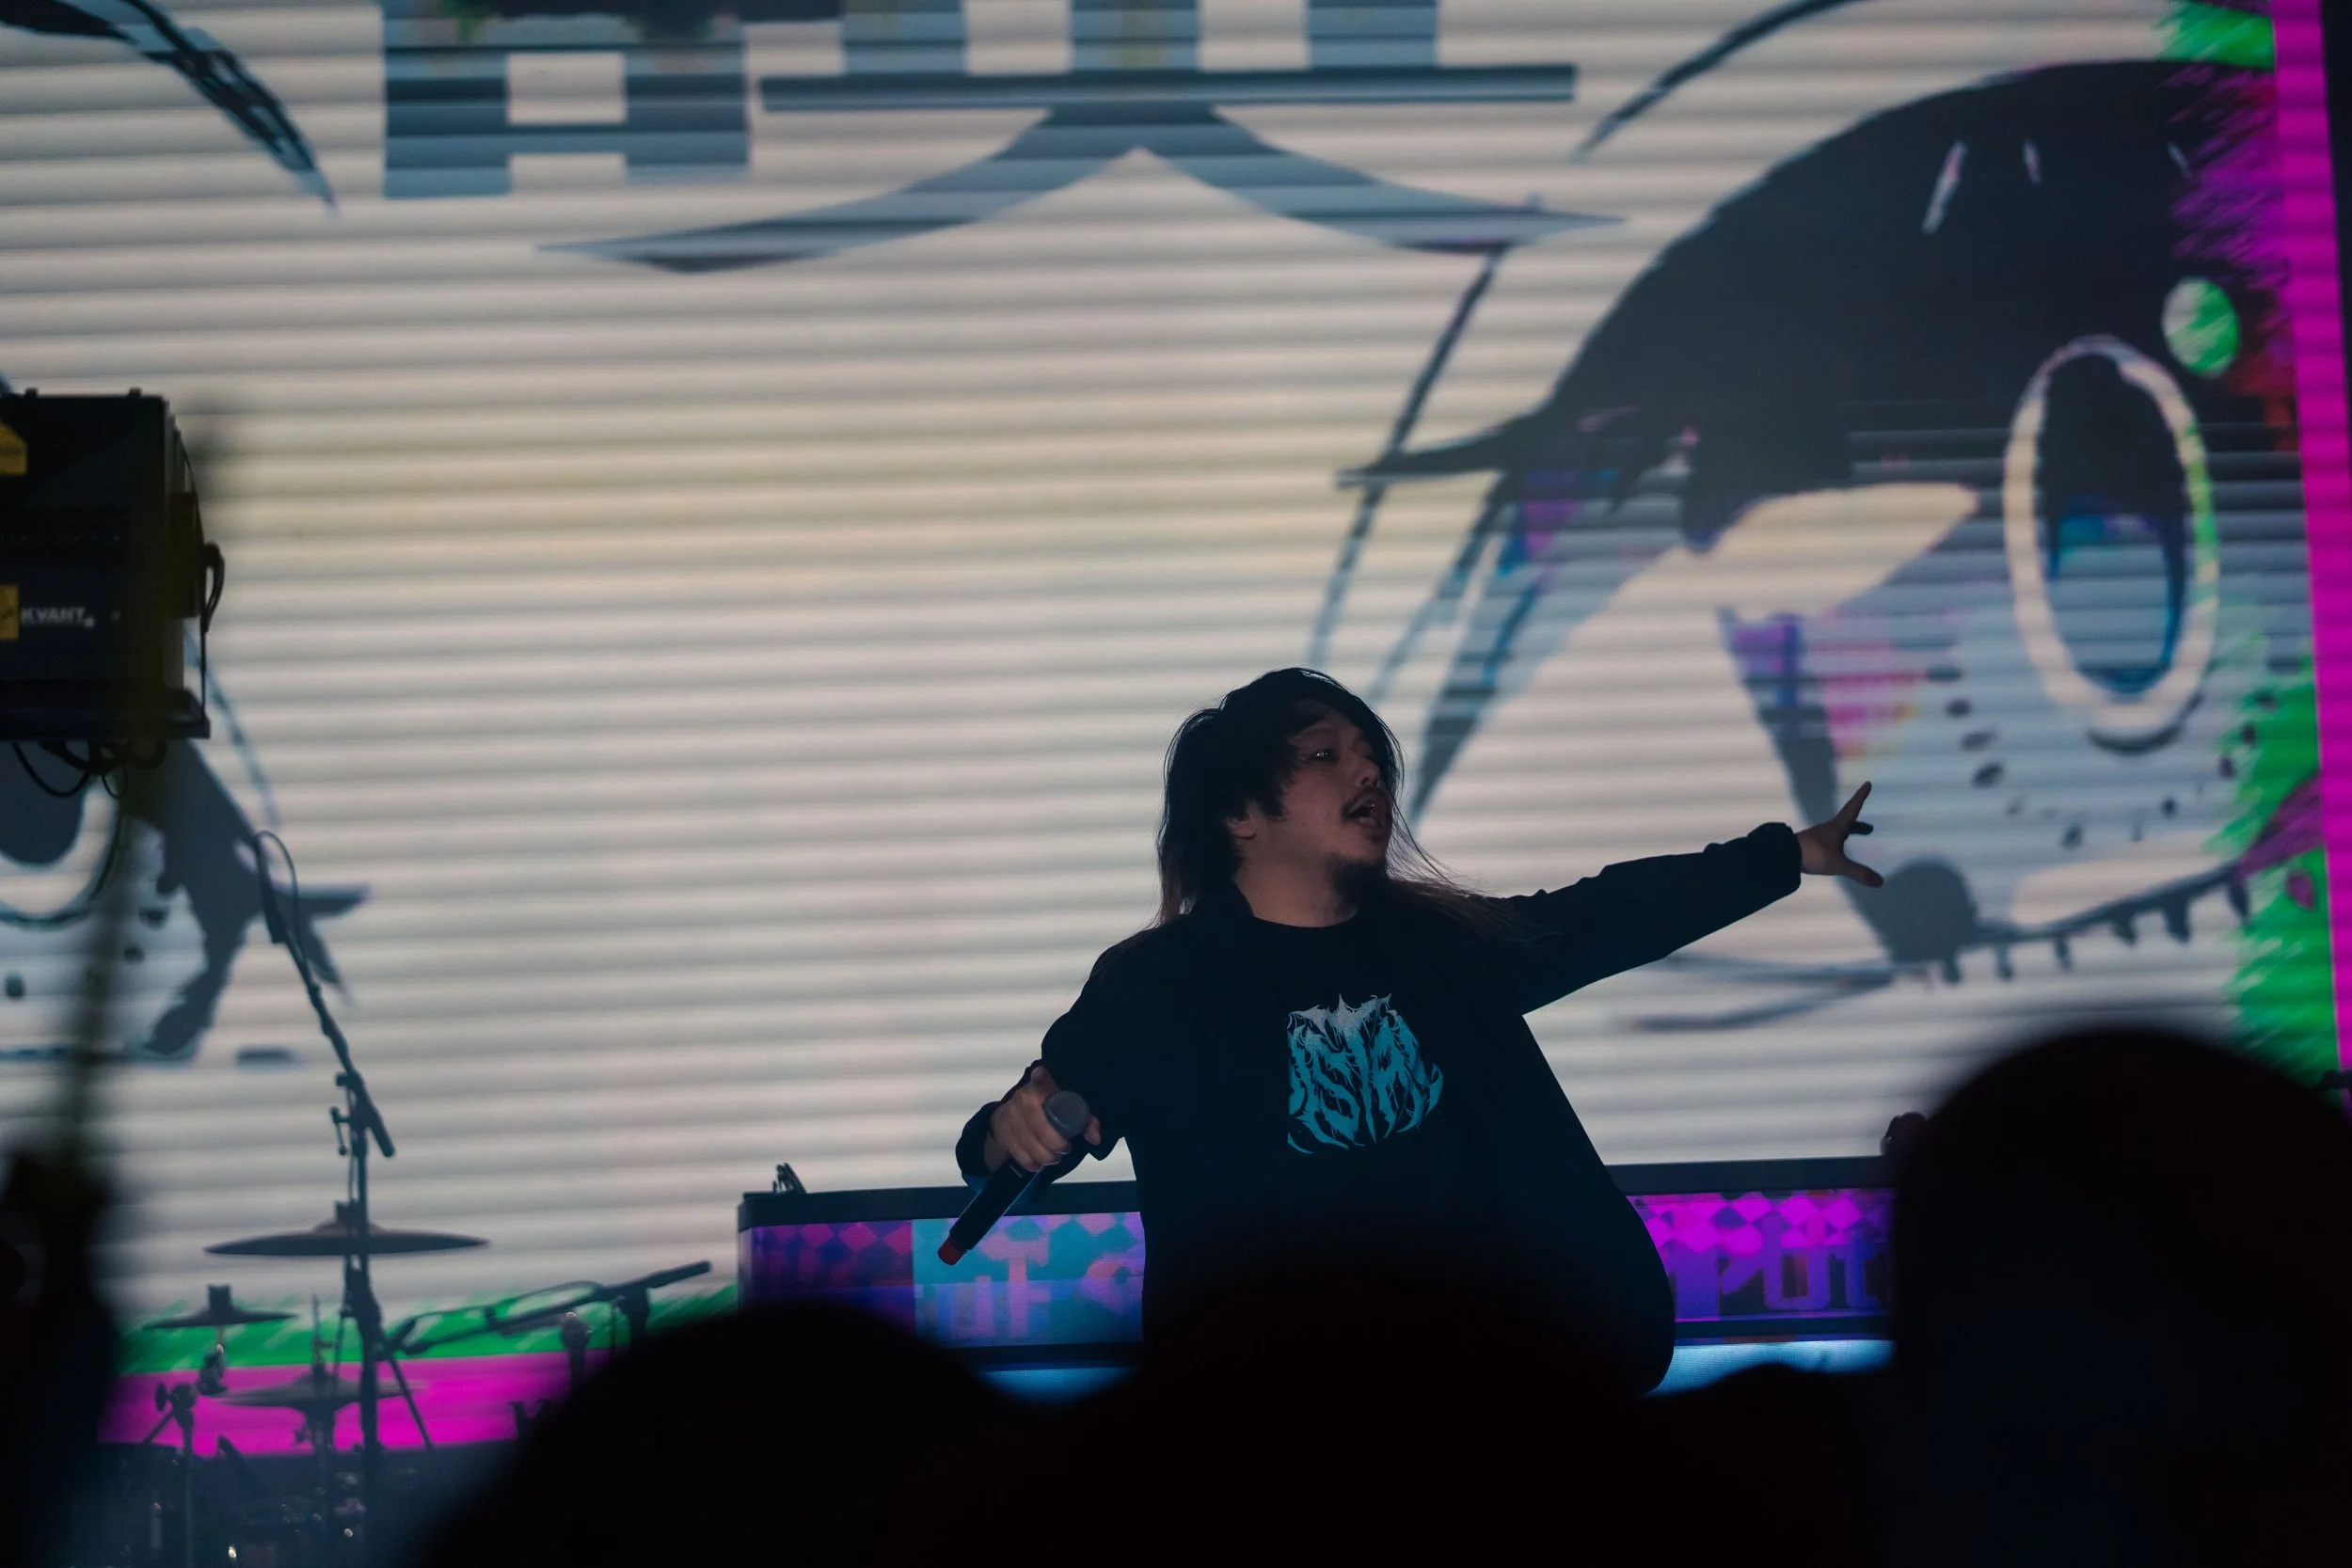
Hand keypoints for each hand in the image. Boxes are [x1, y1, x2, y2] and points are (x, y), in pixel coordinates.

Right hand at [985, 1064, 1101, 1173]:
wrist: (1007, 1119)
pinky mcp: (1003, 1133)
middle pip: (1040, 1127)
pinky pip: (1020, 1155)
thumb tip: (1095, 1138)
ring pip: (1031, 1144)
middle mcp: (1022, 1098)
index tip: (1041, 1074)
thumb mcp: (1064, 1109)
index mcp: (1039, 1087)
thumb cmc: (1043, 1111)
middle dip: (1056, 1144)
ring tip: (1054, 1157)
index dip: (1041, 1078)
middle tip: (1065, 1149)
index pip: (1040, 1079)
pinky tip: (1040, 1163)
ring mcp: (1010, 1116)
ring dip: (1047, 1157)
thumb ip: (1084, 1120)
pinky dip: (1033, 1164)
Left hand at [1796, 782, 1883, 887]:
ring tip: (1854, 840)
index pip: (1853, 808)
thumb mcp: (1839, 865)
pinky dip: (1837, 842)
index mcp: (1837, 827)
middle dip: (1859, 825)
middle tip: (1870, 829)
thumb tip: (1880, 882)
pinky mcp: (1811, 845)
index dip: (1861, 796)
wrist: (1784, 855)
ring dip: (1848, 833)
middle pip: (1847, 822)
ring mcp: (1818, 836)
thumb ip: (1859, 873)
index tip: (1867, 784)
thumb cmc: (1814, 854)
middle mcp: (1828, 829)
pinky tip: (1836, 851)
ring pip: (1837, 832)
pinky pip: (1829, 841)